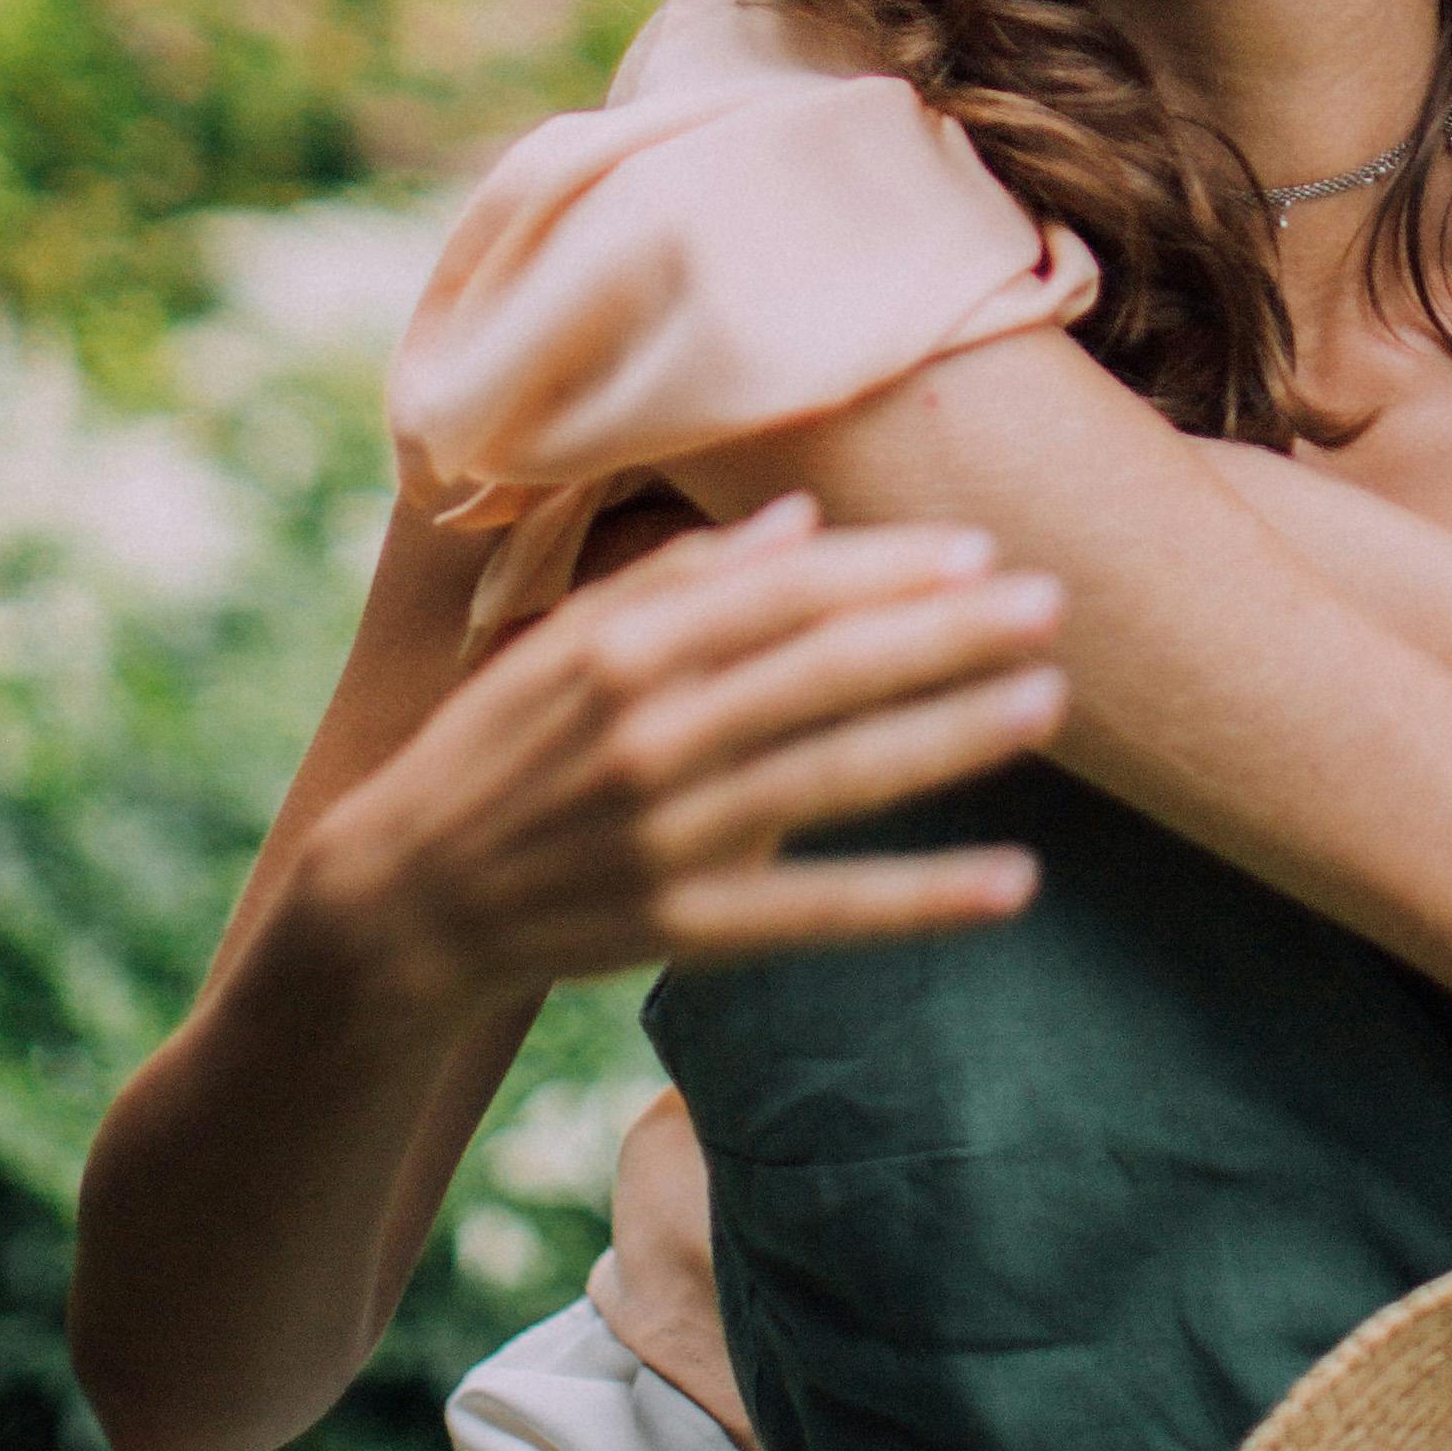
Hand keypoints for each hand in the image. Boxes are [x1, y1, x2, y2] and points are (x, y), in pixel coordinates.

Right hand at [291, 500, 1062, 1014]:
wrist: (398, 905)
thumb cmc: (491, 752)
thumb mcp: (558, 641)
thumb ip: (678, 580)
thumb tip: (802, 521)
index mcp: (617, 649)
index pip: (779, 595)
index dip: (884, 569)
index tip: (977, 549)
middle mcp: (646, 734)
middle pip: (825, 673)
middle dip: (945, 635)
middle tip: (1053, 605)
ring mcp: (668, 836)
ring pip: (837, 777)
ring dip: (951, 737)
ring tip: (1047, 703)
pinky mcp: (682, 929)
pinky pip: (823, 913)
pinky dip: (920, 898)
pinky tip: (1014, 883)